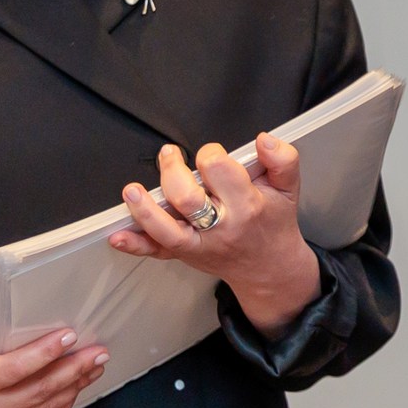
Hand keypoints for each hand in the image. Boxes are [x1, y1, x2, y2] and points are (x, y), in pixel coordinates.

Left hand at [110, 134, 321, 336]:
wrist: (269, 267)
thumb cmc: (274, 222)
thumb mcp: (289, 188)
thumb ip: (284, 160)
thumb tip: (264, 140)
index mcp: (247, 205)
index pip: (219, 171)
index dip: (211, 154)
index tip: (212, 155)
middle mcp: (220, 226)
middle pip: (187, 199)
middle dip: (172, 172)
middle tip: (169, 156)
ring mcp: (199, 244)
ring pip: (166, 229)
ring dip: (145, 209)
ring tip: (131, 190)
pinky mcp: (185, 254)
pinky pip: (156, 251)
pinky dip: (136, 245)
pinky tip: (118, 236)